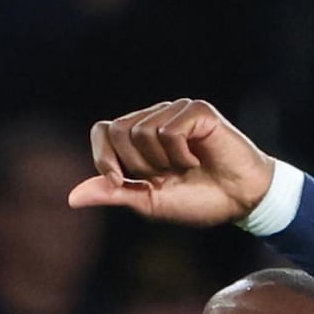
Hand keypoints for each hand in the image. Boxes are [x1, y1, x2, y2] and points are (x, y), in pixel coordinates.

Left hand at [70, 99, 282, 225]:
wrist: (242, 200)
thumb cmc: (200, 200)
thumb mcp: (149, 202)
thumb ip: (113, 194)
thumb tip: (71, 198)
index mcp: (140, 136)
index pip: (103, 130)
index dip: (103, 157)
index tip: (120, 182)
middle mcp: (156, 117)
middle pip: (118, 131)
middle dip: (138, 166)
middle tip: (166, 177)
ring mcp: (176, 110)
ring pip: (143, 132)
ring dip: (163, 163)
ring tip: (186, 169)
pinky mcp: (197, 110)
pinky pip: (169, 131)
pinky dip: (181, 155)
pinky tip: (199, 160)